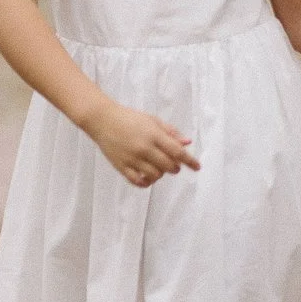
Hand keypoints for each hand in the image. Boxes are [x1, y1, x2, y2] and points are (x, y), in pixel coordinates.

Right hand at [81, 101, 198, 187]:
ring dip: (162, 174)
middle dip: (175, 168)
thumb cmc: (130, 118)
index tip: (197, 167)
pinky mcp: (120, 166)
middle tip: (175, 166)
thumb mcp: (153, 120)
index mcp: (154, 135)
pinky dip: (145, 183)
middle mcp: (144, 148)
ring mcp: (132, 158)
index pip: (177, 152)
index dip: (190, 161)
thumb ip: (171, 132)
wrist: (103, 120)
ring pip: (154, 175)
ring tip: (160, 169)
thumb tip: (187, 143)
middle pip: (168, 165)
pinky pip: (136, 181)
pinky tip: (148, 179)